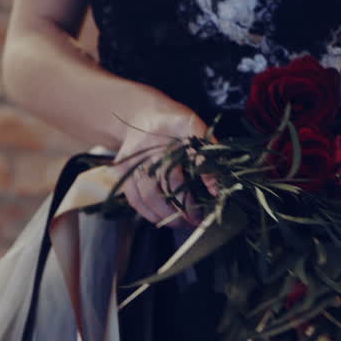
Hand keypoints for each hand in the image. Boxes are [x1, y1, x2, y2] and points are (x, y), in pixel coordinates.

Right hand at [112, 106, 206, 227]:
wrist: (140, 117)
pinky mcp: (123, 171)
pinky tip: (163, 220)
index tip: (215, 195)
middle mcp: (152, 145)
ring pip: (149, 194)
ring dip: (167, 214)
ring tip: (182, 223)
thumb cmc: (173, 125)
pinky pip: (135, 199)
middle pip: (169, 180)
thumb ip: (209, 154)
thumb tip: (217, 188)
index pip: (195, 155)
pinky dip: (149, 214)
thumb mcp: (195, 129)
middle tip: (197, 218)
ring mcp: (134, 159)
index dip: (206, 177)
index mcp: (175, 129)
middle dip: (184, 205)